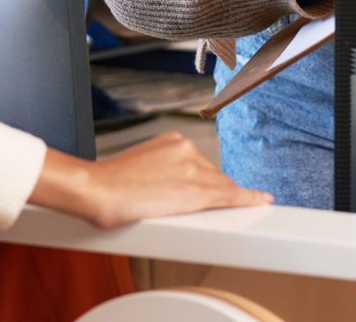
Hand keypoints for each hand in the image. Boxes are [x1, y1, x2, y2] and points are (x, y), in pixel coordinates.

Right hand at [30, 135, 271, 229]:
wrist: (95, 190)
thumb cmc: (107, 185)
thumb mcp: (138, 167)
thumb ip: (158, 172)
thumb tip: (166, 188)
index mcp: (170, 142)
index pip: (201, 163)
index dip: (211, 178)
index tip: (220, 184)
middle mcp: (185, 150)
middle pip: (213, 175)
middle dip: (215, 191)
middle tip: (216, 209)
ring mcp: (192, 170)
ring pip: (221, 187)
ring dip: (225, 199)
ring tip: (232, 212)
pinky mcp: (196, 192)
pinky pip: (230, 196)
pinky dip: (247, 199)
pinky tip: (260, 201)